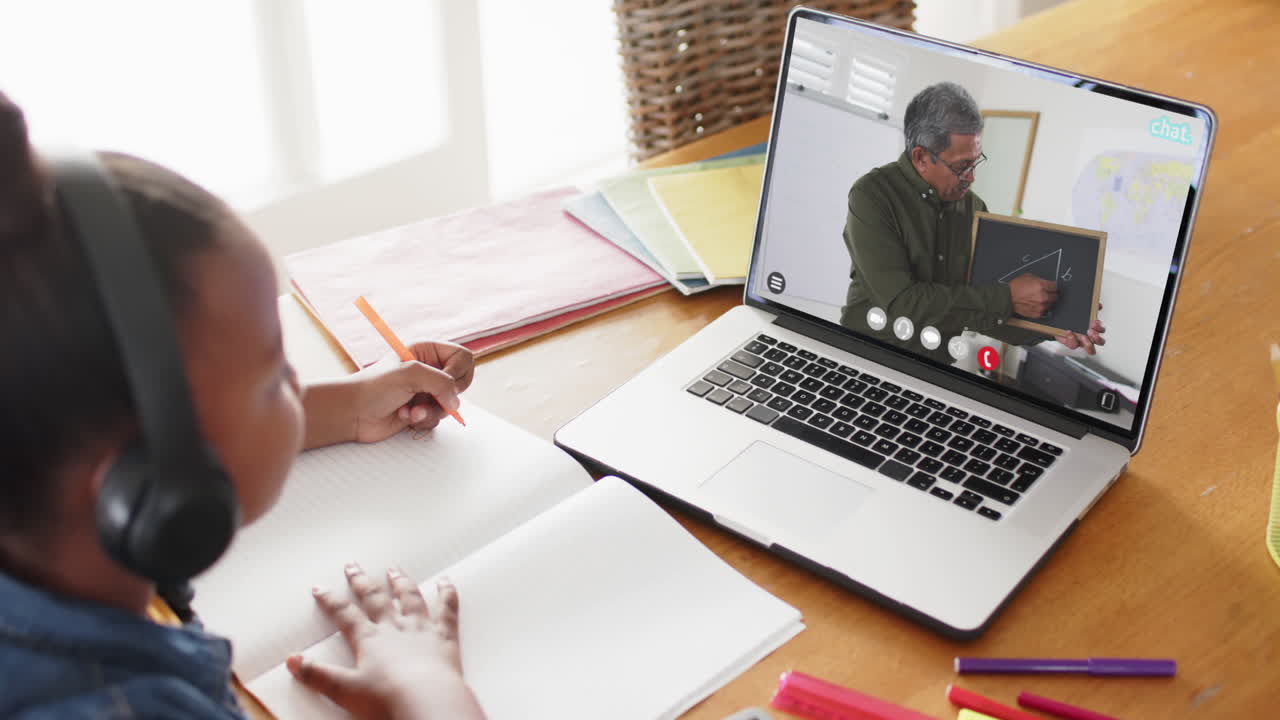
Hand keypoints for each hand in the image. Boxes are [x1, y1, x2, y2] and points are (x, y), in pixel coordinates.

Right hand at [287, 564, 484, 719]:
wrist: (427, 700)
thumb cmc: (388, 698)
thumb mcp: (345, 690)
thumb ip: (318, 675)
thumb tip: (293, 662)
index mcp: (370, 638)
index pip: (345, 614)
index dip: (330, 601)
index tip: (320, 589)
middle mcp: (395, 627)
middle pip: (375, 598)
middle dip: (362, 582)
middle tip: (353, 566)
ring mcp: (421, 628)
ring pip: (410, 597)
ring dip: (401, 582)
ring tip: (394, 569)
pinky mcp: (444, 636)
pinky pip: (447, 609)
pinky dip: (447, 593)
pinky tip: (446, 583)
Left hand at [352, 341, 474, 442]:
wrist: (353, 413)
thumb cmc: (375, 387)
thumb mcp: (411, 374)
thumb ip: (441, 382)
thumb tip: (456, 402)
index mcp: (427, 351)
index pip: (462, 358)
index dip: (457, 372)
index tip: (445, 382)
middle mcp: (429, 370)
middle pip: (460, 382)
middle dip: (445, 395)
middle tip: (428, 397)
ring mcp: (426, 391)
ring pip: (450, 404)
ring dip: (431, 410)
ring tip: (410, 410)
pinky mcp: (422, 410)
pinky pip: (439, 418)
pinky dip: (423, 420)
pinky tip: (404, 416)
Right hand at [1008, 273, 1057, 317]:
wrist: (1006, 297)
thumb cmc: (1015, 287)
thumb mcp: (1028, 277)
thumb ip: (1039, 280)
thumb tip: (1045, 283)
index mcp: (1041, 286)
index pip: (1055, 286)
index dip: (1053, 286)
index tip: (1051, 287)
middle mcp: (1043, 297)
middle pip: (1055, 296)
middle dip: (1051, 294)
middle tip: (1045, 293)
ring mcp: (1040, 306)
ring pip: (1050, 305)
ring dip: (1046, 302)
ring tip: (1037, 300)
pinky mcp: (1036, 313)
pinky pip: (1043, 311)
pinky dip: (1040, 308)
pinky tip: (1034, 305)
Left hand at [1055, 303, 1105, 354]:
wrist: (1057, 321)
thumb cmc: (1071, 318)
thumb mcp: (1080, 311)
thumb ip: (1090, 307)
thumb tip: (1098, 305)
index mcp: (1093, 328)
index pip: (1101, 330)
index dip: (1099, 327)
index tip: (1094, 322)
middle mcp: (1089, 337)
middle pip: (1101, 342)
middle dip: (1097, 337)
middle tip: (1090, 331)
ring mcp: (1081, 342)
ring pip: (1091, 349)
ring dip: (1089, 344)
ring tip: (1083, 336)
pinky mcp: (1071, 344)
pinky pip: (1074, 346)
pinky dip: (1072, 339)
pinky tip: (1068, 332)